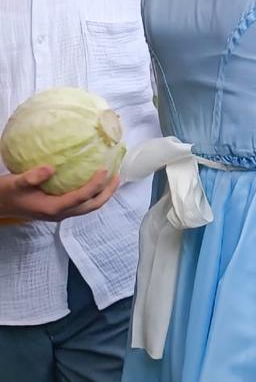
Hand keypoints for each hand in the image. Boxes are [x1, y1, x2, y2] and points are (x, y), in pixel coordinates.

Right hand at [0, 166, 119, 222]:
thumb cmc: (5, 194)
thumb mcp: (14, 183)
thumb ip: (31, 177)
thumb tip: (50, 168)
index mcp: (52, 208)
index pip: (81, 197)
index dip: (96, 184)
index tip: (105, 169)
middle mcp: (59, 213)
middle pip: (92, 206)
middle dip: (107, 192)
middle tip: (118, 175)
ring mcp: (59, 213)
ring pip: (88, 206)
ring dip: (102, 194)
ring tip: (112, 177)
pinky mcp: (57, 209)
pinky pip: (81, 203)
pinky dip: (91, 193)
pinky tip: (93, 180)